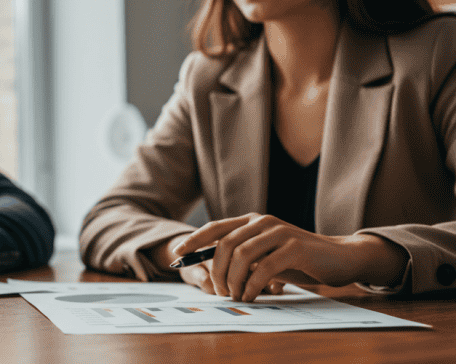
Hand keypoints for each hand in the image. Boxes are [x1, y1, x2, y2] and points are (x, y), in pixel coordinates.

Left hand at [148, 233, 284, 295]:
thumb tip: (212, 272)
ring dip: (232, 280)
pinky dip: (252, 284)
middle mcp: (262, 221)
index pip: (215, 227)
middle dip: (215, 271)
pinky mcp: (295, 247)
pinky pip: (264, 267)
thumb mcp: (265, 255)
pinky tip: (250, 296)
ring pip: (241, 255)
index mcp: (251, 221)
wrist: (339, 257)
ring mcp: (279, 232)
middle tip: (218, 292)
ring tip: (233, 296)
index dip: (194, 240)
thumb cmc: (297, 259)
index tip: (177, 254)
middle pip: (224, 244)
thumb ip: (243, 258)